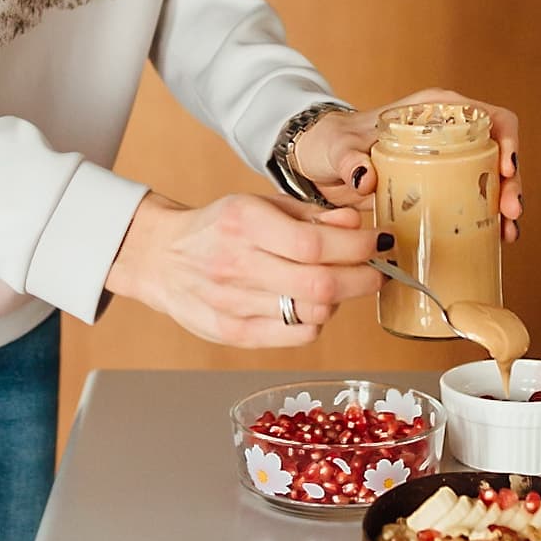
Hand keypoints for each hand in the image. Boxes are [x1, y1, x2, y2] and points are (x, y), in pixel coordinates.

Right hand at [104, 191, 381, 346]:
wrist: (161, 257)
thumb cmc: (218, 227)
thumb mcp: (259, 205)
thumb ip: (309, 216)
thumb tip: (355, 227)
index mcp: (244, 222)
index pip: (314, 243)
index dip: (358, 247)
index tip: (380, 242)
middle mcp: (236, 264)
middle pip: (319, 284)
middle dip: (364, 278)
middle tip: (378, 271)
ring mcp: (233, 304)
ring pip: (313, 312)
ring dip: (340, 299)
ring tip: (337, 285)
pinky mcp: (233, 334)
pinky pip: (296, 335)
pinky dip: (316, 321)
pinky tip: (312, 305)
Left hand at [294, 90, 523, 241]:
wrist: (319, 165)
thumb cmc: (332, 142)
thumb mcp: (339, 147)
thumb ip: (349, 159)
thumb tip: (365, 178)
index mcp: (434, 111)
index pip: (488, 115)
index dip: (506, 139)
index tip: (504, 169)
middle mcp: (448, 133)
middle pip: (498, 151)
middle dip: (511, 182)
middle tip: (510, 211)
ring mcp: (447, 162)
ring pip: (492, 179)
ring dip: (505, 205)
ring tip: (507, 233)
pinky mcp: (439, 189)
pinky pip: (474, 201)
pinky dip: (488, 219)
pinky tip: (495, 240)